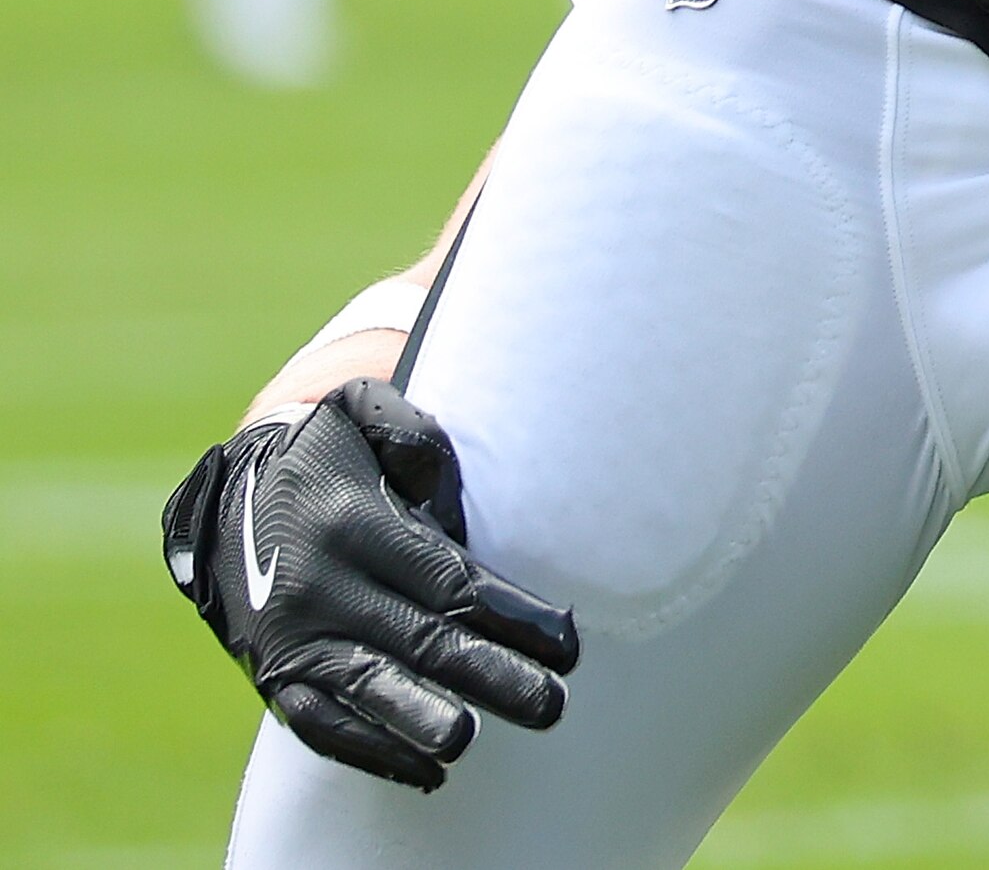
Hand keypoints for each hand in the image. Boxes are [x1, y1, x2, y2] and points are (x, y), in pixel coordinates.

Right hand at [165, 384, 577, 791]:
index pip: (448, 579)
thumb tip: (451, 489)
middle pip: (418, 640)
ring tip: (468, 742)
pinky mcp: (273, 674)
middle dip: (490, 676)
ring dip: (420, 720)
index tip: (567, 645)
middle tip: (551, 706)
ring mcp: (293, 636)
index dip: (512, 615)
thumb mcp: (360, 414)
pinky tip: (424, 773)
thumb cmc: (324, 453)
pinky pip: (318, 723)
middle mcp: (322, 586)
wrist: (223, 498)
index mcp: (357, 525)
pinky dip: (369, 751)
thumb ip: (416, 437)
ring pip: (363, 689)